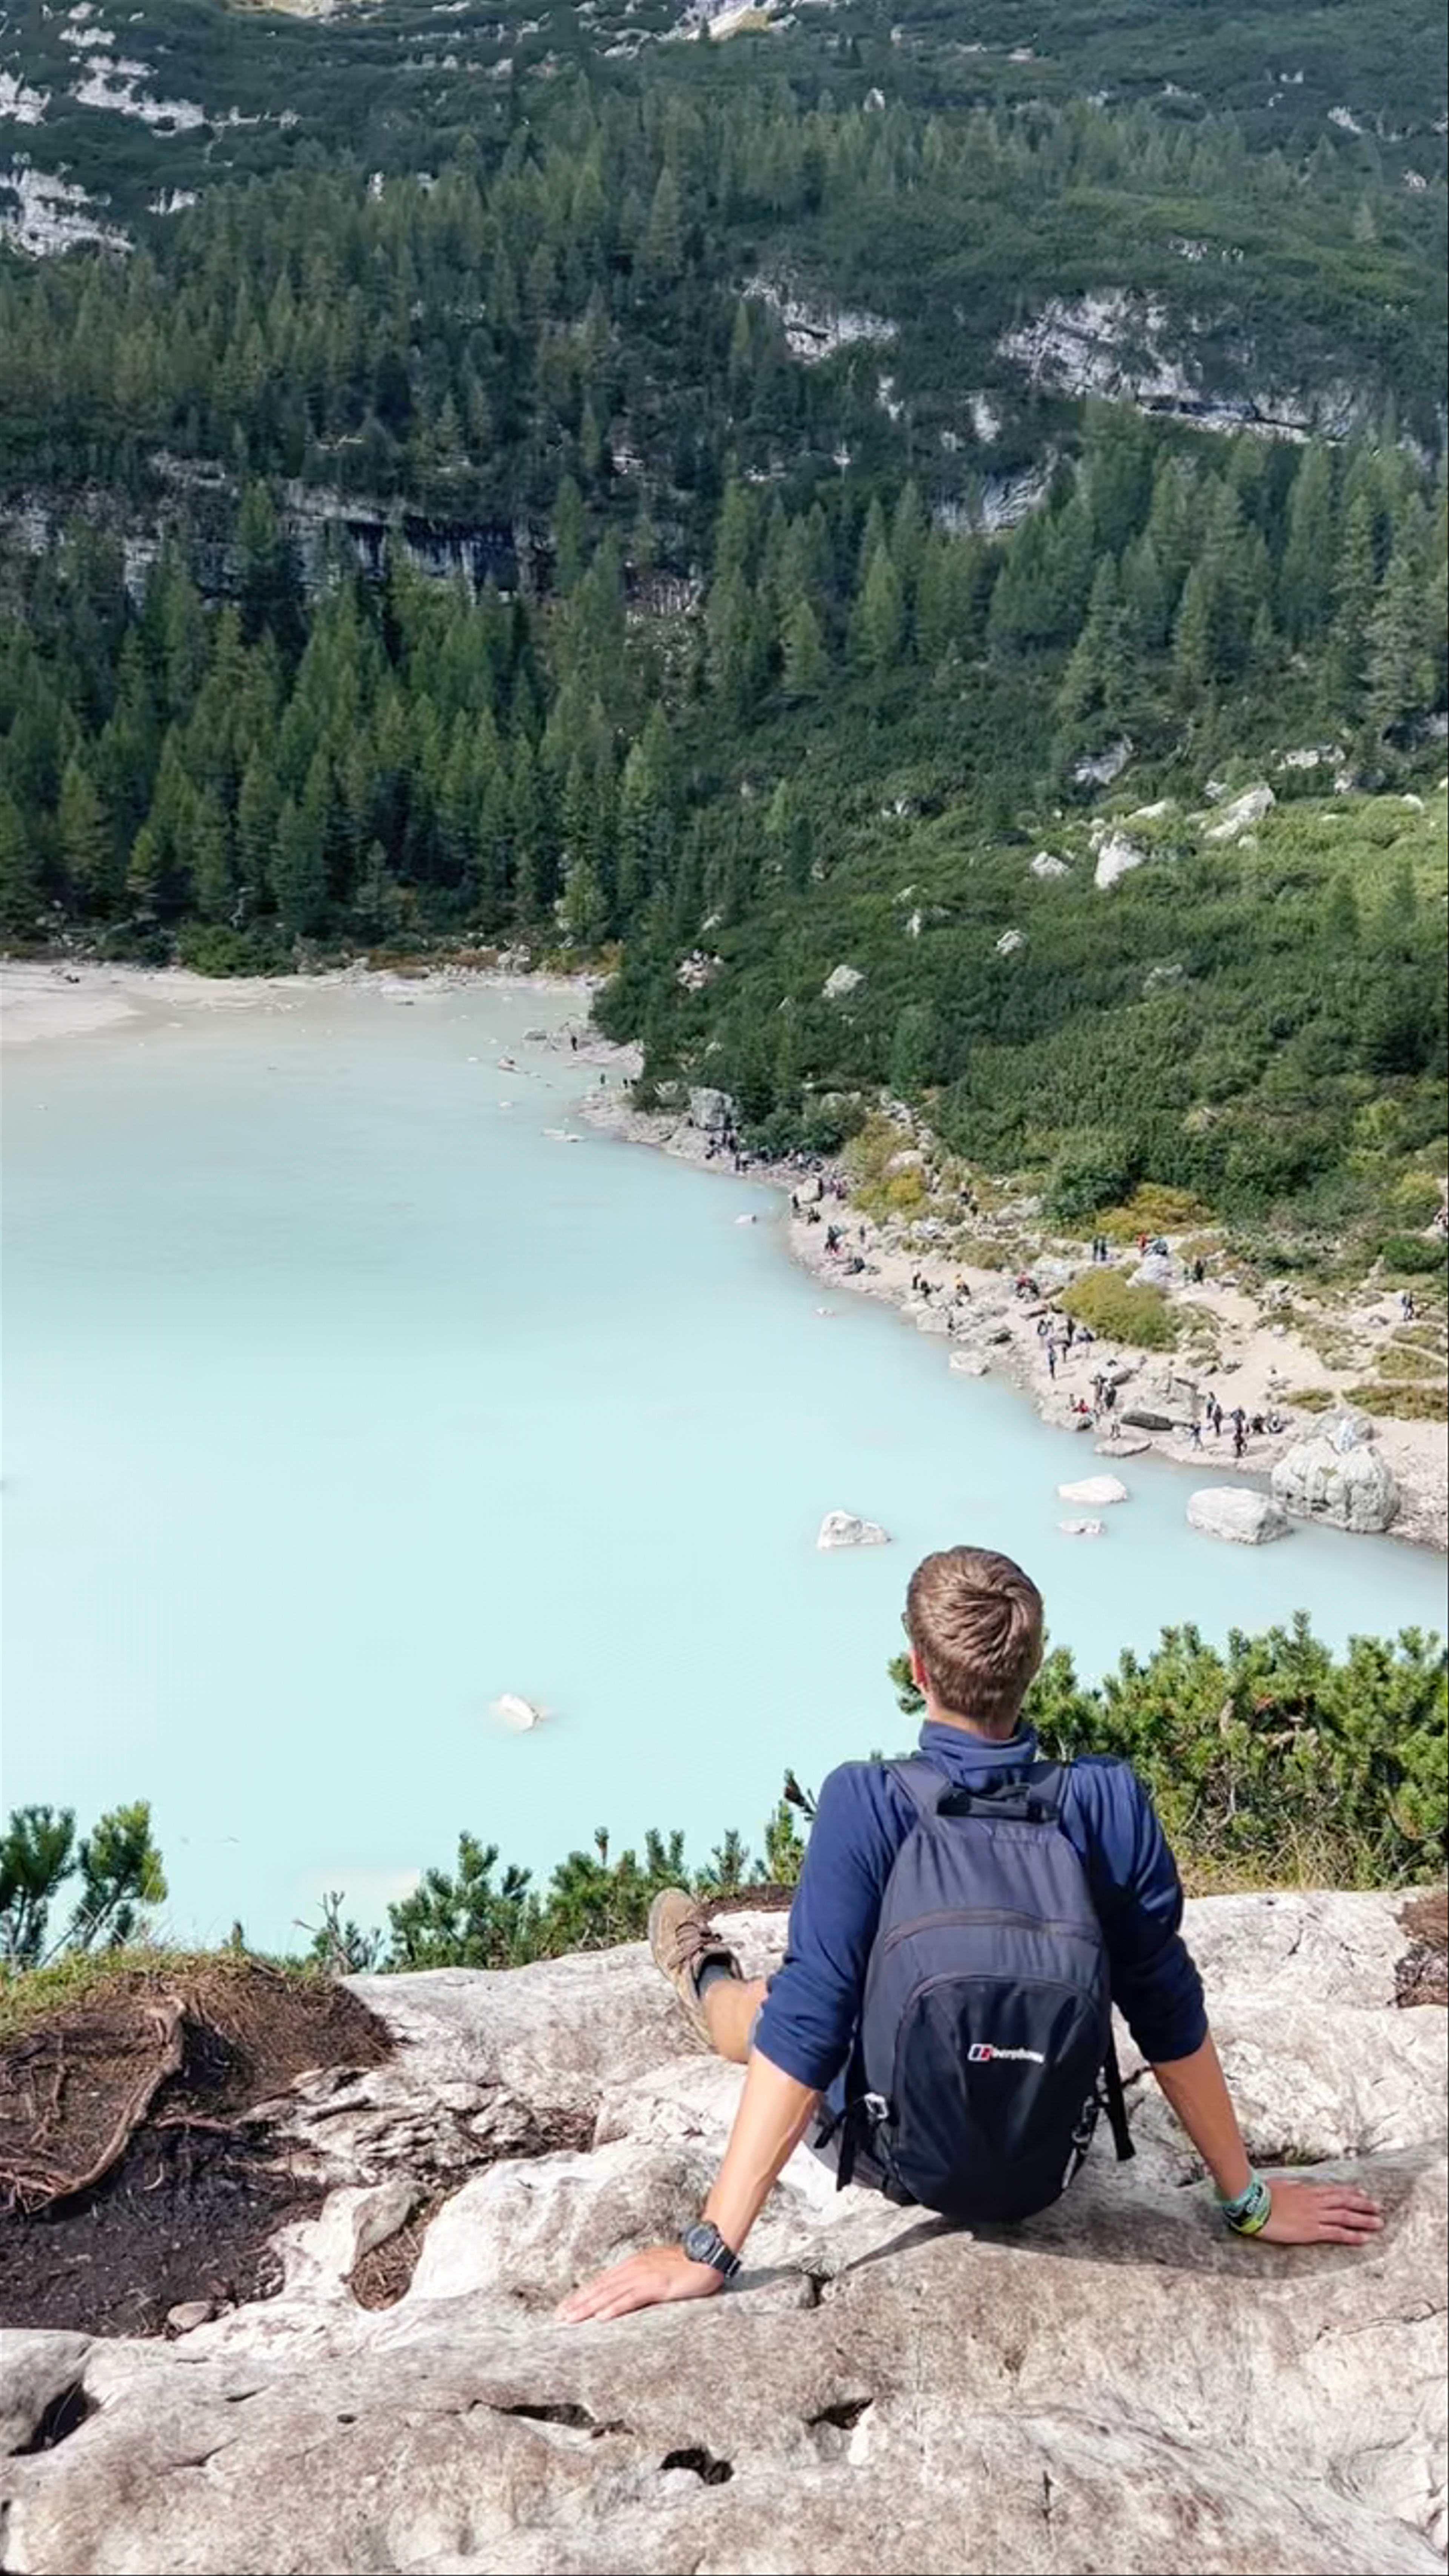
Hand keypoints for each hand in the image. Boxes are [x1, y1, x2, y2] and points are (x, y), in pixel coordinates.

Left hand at [557, 2245, 724, 2324]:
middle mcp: (634, 2268)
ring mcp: (644, 2275)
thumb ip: (641, 2280)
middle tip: (559, 2317)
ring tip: (571, 2319)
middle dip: (578, 2302)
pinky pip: (631, 2298)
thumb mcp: (658, 2270)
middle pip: (600, 2287)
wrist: (708, 2253)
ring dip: (588, 2307)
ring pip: (610, 2293)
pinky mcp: (657, 2285)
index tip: (566, 2307)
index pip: (602, 2282)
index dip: (583, 2295)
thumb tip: (626, 2291)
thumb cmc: (687, 2264)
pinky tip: (602, 2316)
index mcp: (633, 2265)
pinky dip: (614, 2307)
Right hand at [1252, 2177, 1382, 2246]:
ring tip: (1379, 2223)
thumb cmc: (1263, 2194)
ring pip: (1346, 2217)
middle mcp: (1316, 2201)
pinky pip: (1337, 2233)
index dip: (1351, 2193)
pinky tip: (1364, 2238)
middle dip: (1364, 2205)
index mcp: (1308, 2190)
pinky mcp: (1312, 2231)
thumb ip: (1294, 2186)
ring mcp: (1316, 2216)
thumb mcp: (1281, 2184)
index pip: (1335, 2190)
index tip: (1363, 2194)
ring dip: (1364, 2220)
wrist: (1255, 2206)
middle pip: (1346, 2202)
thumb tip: (1300, 2184)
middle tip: (1379, 2208)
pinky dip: (1352, 2235)